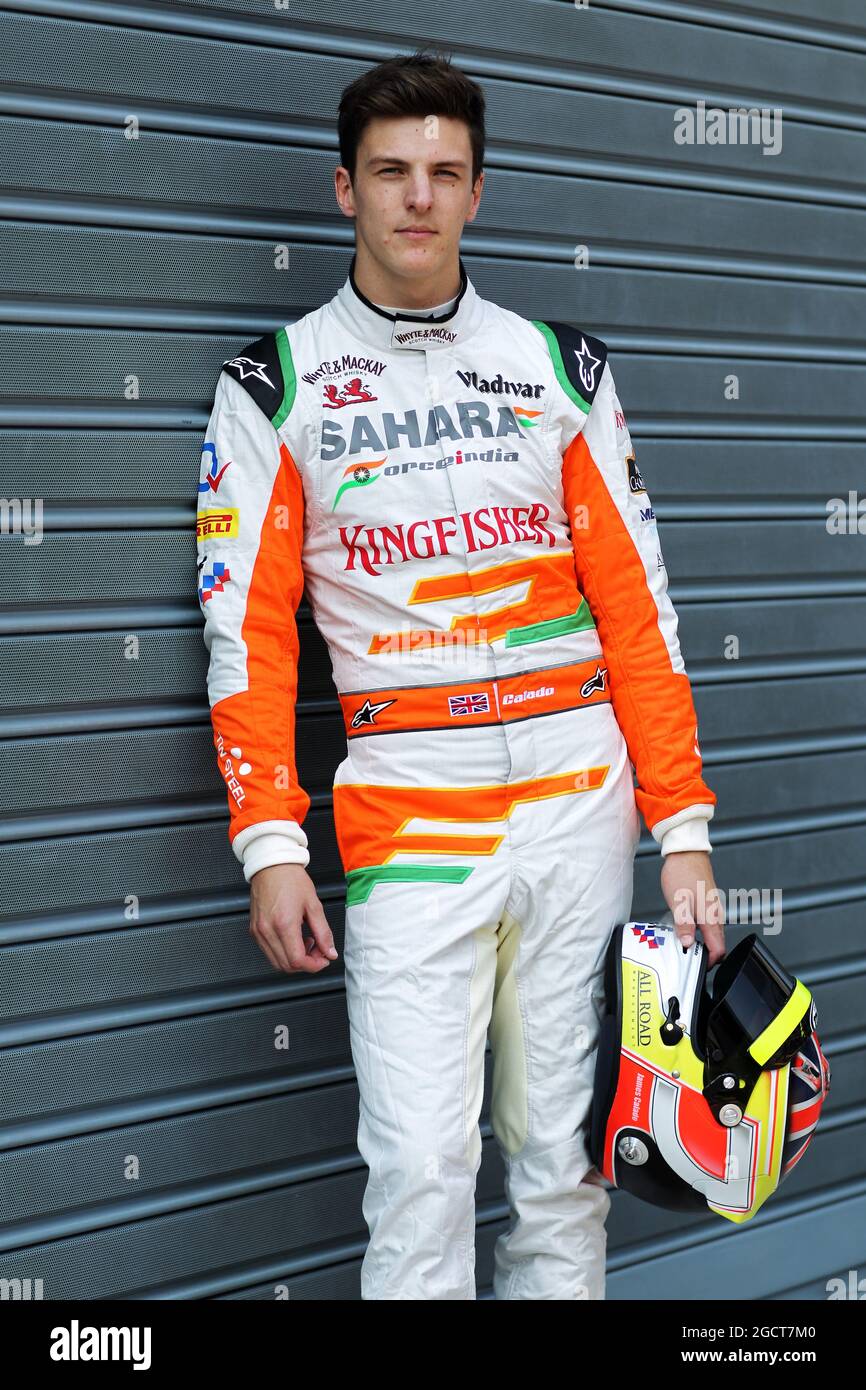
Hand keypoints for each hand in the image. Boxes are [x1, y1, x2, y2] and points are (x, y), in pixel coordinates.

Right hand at [249, 863, 337, 972]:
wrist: (271, 866)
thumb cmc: (291, 879)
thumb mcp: (314, 905)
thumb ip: (323, 932)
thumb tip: (330, 952)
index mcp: (284, 924)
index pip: (297, 961)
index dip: (314, 966)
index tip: (323, 959)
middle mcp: (267, 930)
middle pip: (286, 966)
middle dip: (306, 964)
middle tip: (318, 950)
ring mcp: (258, 932)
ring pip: (276, 962)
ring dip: (294, 960)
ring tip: (305, 942)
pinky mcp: (254, 931)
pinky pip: (269, 952)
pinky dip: (283, 953)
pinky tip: (293, 938)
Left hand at [659, 850, 725, 967]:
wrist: (686, 852)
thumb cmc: (682, 873)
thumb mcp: (679, 902)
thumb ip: (684, 926)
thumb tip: (687, 945)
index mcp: (711, 917)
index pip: (718, 949)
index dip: (709, 961)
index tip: (696, 965)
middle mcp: (715, 914)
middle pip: (716, 943)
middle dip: (704, 954)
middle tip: (686, 957)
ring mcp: (712, 908)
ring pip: (711, 933)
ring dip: (700, 942)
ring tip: (683, 943)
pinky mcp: (707, 902)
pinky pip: (706, 923)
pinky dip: (698, 930)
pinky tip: (684, 927)